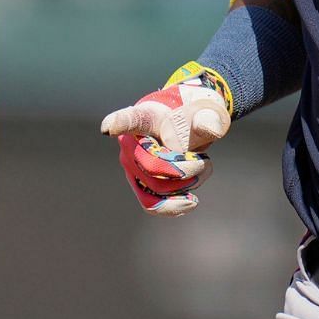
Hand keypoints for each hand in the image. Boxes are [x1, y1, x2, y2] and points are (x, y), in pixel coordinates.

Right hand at [99, 66, 231, 215]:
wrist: (186, 131)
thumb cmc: (191, 118)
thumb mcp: (204, 112)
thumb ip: (209, 119)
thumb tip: (211, 131)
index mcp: (144, 116)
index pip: (128, 120)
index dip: (118, 124)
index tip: (108, 128)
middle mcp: (130, 142)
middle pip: (152, 166)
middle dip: (184, 169)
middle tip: (202, 160)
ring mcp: (132, 166)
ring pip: (155, 188)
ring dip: (185, 186)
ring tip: (200, 171)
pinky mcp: (140, 185)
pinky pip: (151, 205)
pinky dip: (173, 207)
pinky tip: (191, 200)